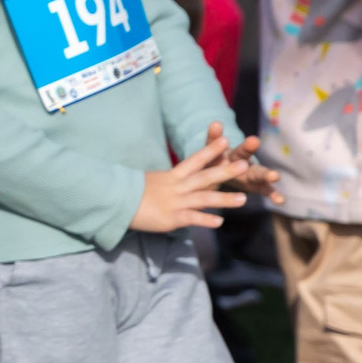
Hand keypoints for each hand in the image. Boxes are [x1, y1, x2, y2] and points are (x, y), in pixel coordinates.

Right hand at [129, 121, 271, 231]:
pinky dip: (205, 220)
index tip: (226, 140)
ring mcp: (176, 202)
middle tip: (244, 164)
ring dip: (224, 199)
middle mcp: (177, 187)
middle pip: (205, 178)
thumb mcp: (155, 180)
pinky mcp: (171, 218)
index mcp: (173, 176)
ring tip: (243, 199)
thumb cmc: (135, 192)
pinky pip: (191, 218)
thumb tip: (184, 178)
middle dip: (225, 172)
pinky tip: (219, 222)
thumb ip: (173, 180)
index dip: (211, 151)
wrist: (117, 203)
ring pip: (203, 199)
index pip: (195, 160)